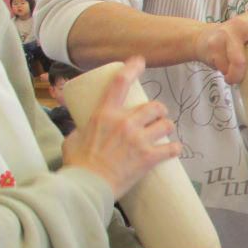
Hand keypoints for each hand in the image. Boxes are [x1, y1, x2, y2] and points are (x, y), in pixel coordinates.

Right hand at [62, 57, 179, 199]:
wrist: (87, 186)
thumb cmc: (77, 164)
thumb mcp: (73, 138)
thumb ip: (80, 130)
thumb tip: (81, 129)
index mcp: (104, 114)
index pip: (120, 83)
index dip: (132, 68)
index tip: (140, 61)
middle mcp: (124, 123)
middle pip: (154, 106)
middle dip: (159, 111)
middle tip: (157, 118)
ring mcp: (138, 140)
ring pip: (166, 124)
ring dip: (167, 128)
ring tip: (164, 133)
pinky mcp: (148, 157)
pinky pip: (171, 148)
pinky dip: (175, 149)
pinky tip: (174, 149)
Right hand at [191, 10, 247, 84]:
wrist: (201, 39)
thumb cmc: (235, 44)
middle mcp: (243, 22)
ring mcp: (227, 31)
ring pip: (240, 59)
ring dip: (240, 75)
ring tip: (237, 79)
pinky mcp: (213, 44)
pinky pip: (225, 67)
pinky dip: (229, 76)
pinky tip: (227, 75)